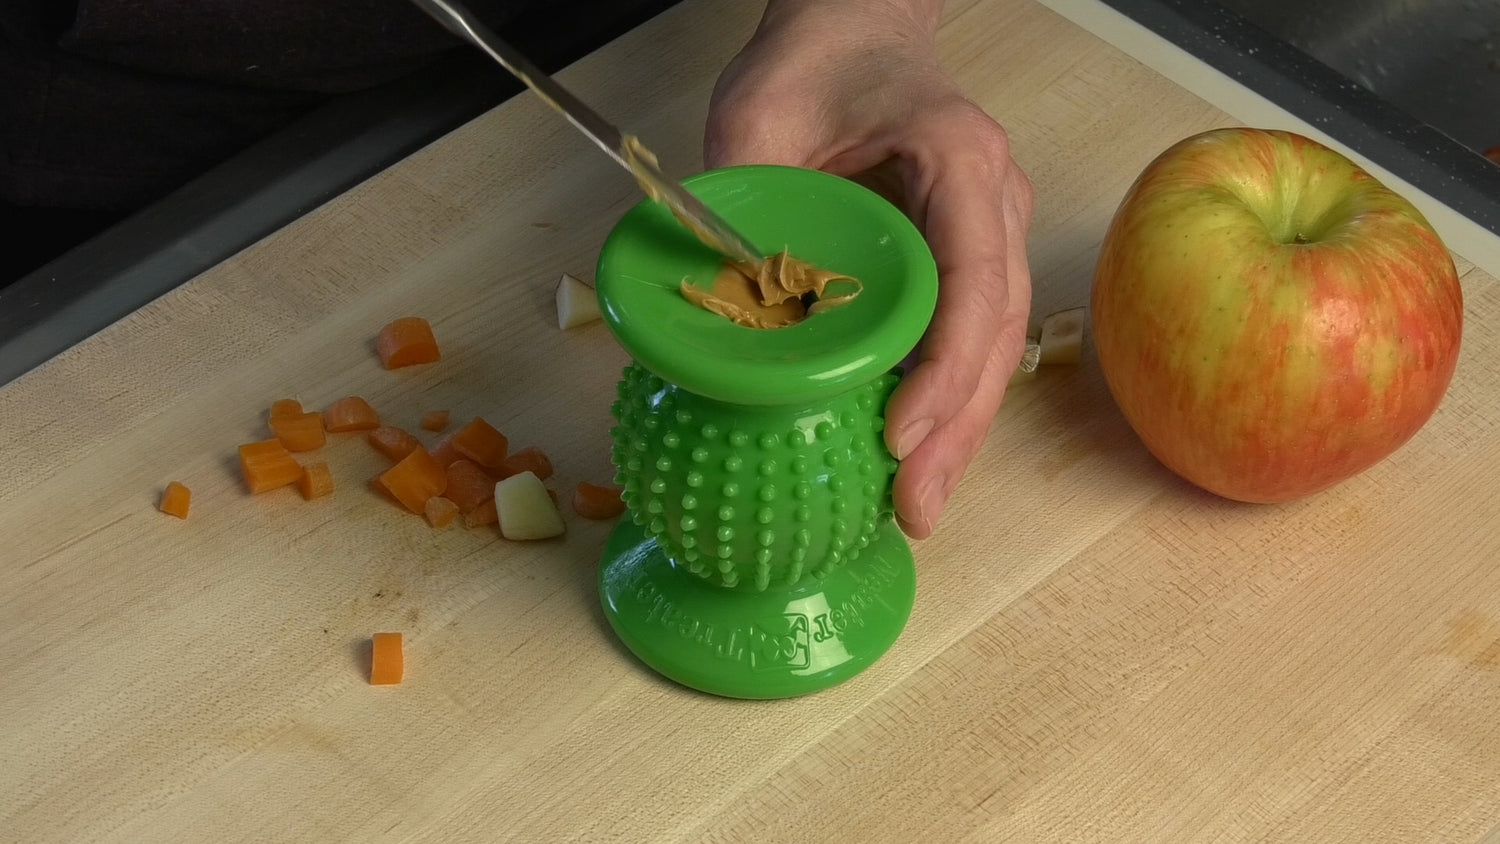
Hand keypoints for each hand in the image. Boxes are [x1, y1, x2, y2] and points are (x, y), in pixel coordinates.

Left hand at [704, 0, 1034, 537]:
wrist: (859, 32)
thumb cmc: (817, 62)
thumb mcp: (755, 111)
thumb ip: (733, 194)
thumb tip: (706, 302)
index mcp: (959, 159)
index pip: (972, 277)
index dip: (945, 365)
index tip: (900, 434)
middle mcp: (994, 203)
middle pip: (995, 333)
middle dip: (959, 429)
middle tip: (915, 509)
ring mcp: (989, 235)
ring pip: (993, 349)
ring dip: (960, 432)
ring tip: (917, 507)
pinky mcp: (965, 263)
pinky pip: (966, 341)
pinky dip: (944, 402)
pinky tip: (914, 458)